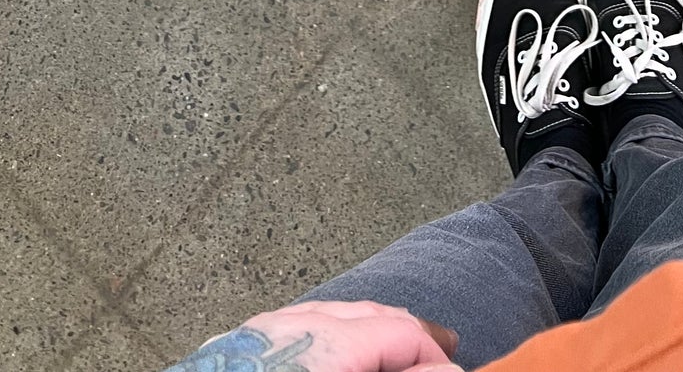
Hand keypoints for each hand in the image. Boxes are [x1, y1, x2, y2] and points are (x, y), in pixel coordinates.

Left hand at [164, 300, 459, 371]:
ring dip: (374, 339)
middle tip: (439, 362)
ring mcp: (263, 329)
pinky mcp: (241, 343)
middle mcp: (293, 323)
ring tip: (397, 362)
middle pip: (373, 315)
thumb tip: (440, 367)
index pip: (403, 331)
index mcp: (325, 342)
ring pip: (337, 317)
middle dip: (411, 341)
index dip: (436, 356)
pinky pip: (303, 328)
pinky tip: (341, 359)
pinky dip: (336, 341)